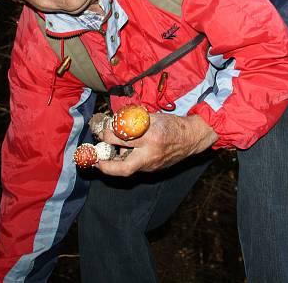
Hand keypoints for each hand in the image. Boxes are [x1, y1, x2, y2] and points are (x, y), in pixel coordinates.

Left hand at [95, 113, 217, 175]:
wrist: (190, 138)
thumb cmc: (171, 125)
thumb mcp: (152, 117)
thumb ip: (133, 122)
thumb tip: (113, 125)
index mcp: (151, 137)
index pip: (123, 139)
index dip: (108, 136)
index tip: (102, 133)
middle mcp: (151, 154)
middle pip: (124, 168)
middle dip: (106, 167)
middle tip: (96, 161)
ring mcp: (152, 165)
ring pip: (128, 168)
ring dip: (116, 162)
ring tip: (109, 152)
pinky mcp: (153, 170)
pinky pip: (135, 167)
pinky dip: (126, 161)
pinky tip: (121, 154)